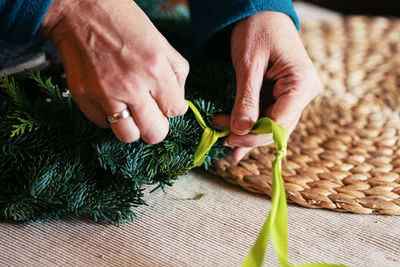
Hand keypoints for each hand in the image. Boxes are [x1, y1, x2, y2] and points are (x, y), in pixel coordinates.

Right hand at [40, 0, 188, 143]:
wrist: (79, 10)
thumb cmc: (123, 22)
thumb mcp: (161, 41)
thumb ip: (177, 73)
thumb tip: (178, 102)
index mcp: (156, 69)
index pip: (175, 111)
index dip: (173, 108)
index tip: (167, 103)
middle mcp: (132, 86)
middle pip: (154, 133)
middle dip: (157, 126)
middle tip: (151, 114)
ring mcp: (105, 94)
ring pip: (128, 136)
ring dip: (133, 127)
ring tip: (131, 111)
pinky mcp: (84, 97)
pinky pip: (103, 123)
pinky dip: (109, 116)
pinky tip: (110, 100)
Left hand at [213, 11, 319, 161]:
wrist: (261, 12)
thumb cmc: (257, 29)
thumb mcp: (248, 64)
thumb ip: (245, 98)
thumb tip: (239, 131)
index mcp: (301, 84)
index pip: (279, 123)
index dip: (253, 135)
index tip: (227, 137)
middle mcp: (302, 93)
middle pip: (276, 128)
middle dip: (248, 136)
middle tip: (220, 138)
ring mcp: (293, 95)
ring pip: (271, 126)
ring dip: (248, 134)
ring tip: (224, 141)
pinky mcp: (281, 95)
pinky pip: (267, 116)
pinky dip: (251, 127)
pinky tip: (237, 143)